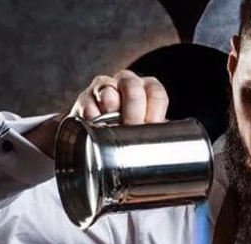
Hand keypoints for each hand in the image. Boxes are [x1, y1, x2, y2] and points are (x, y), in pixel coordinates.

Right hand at [24, 70, 168, 157]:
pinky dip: (92, 117)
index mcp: (146, 90)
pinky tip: (97, 128)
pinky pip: (88, 104)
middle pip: (132, 86)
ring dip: (111, 110)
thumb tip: (165, 151)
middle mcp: (126, 83)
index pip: (155, 92)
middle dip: (133, 110)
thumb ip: (155, 136)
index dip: (155, 109)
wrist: (97, 139)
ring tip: (112, 126)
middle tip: (131, 128)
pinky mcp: (84, 98)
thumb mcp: (145, 134)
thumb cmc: (127, 135)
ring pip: (108, 91)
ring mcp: (104, 88)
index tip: (151, 126)